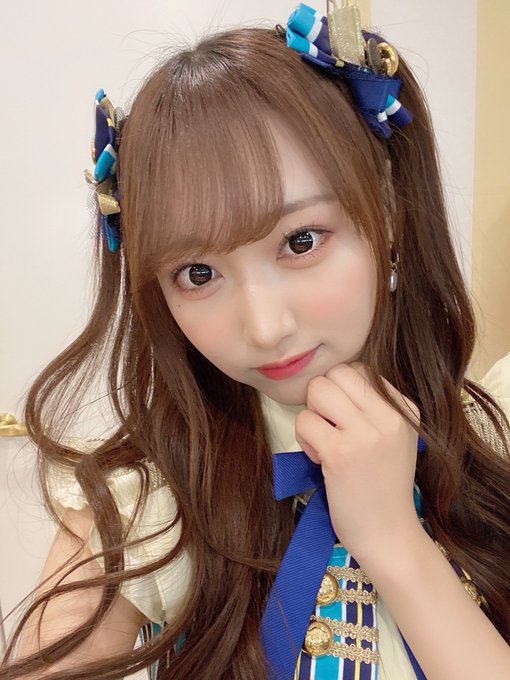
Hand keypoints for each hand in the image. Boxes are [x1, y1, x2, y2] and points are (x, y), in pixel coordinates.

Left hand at [295, 362, 421, 564]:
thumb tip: (331, 383)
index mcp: (405, 409)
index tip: (346, 422)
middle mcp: (390, 416)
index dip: (341, 392)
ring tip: (325, 445)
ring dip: (312, 416)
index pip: (359, 369)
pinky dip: (304, 439)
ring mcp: (366, 433)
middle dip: (323, 397)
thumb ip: (372, 409)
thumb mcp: (394, 439)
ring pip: (318, 389)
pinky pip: (305, 421)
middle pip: (336, 373)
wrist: (390, 536)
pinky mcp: (341, 453)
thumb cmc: (383, 489)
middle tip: (330, 429)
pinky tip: (320, 461)